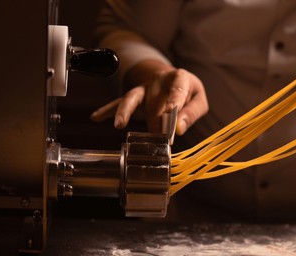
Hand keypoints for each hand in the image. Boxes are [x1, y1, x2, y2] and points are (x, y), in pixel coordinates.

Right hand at [90, 61, 207, 135]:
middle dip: (155, 120)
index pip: (177, 90)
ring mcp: (145, 87)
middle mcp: (159, 80)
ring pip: (134, 99)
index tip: (171, 112)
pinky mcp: (136, 95)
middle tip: (160, 138)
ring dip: (127, 113)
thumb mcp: (199, 100)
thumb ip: (192, 112)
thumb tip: (179, 129)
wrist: (175, 79)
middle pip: (154, 101)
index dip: (174, 101)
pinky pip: (121, 102)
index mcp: (180, 78)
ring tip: (119, 124)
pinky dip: (108, 109)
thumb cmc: (189, 93)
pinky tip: (96, 117)